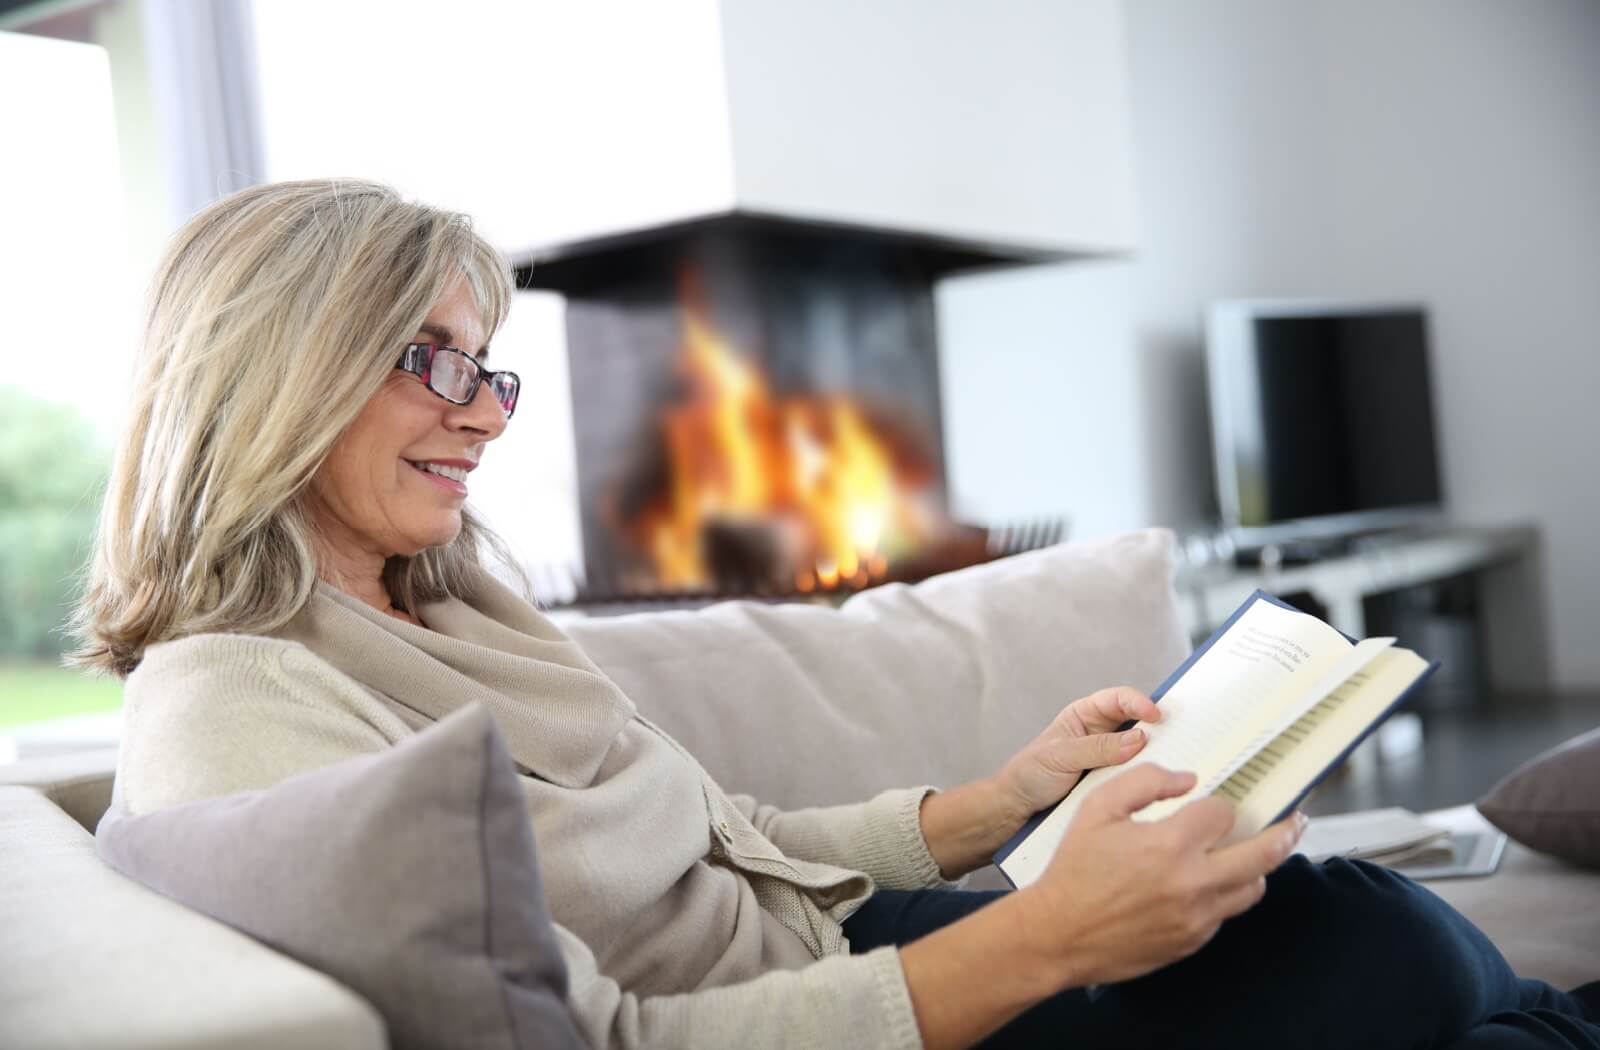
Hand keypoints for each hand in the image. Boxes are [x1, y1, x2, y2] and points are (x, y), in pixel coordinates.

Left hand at [992, 686, 1164, 827]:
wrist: (1019, 806)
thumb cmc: (1031, 773)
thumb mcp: (1061, 756)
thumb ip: (1098, 748)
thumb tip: (1139, 739)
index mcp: (1085, 714)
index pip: (1118, 699)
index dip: (1139, 703)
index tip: (1155, 716)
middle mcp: (1102, 732)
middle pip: (1137, 722)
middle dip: (1157, 727)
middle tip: (1178, 737)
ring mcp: (1110, 757)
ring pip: (1141, 750)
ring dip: (1155, 753)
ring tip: (1173, 759)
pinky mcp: (1113, 780)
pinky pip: (1135, 773)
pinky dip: (1147, 774)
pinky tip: (1158, 780)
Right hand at [1024, 764, 1306, 988]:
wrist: (1058, 934)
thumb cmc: (1074, 869)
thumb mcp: (1097, 808)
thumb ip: (1144, 781)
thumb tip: (1187, 779)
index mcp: (1170, 843)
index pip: (1222, 812)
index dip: (1217, 803)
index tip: (1210, 805)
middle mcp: (1192, 881)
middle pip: (1264, 853)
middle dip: (1285, 832)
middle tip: (1296, 821)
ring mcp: (1197, 916)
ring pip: (1253, 888)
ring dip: (1256, 867)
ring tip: (1252, 854)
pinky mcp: (1193, 940)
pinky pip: (1225, 913)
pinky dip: (1224, 894)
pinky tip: (1208, 883)